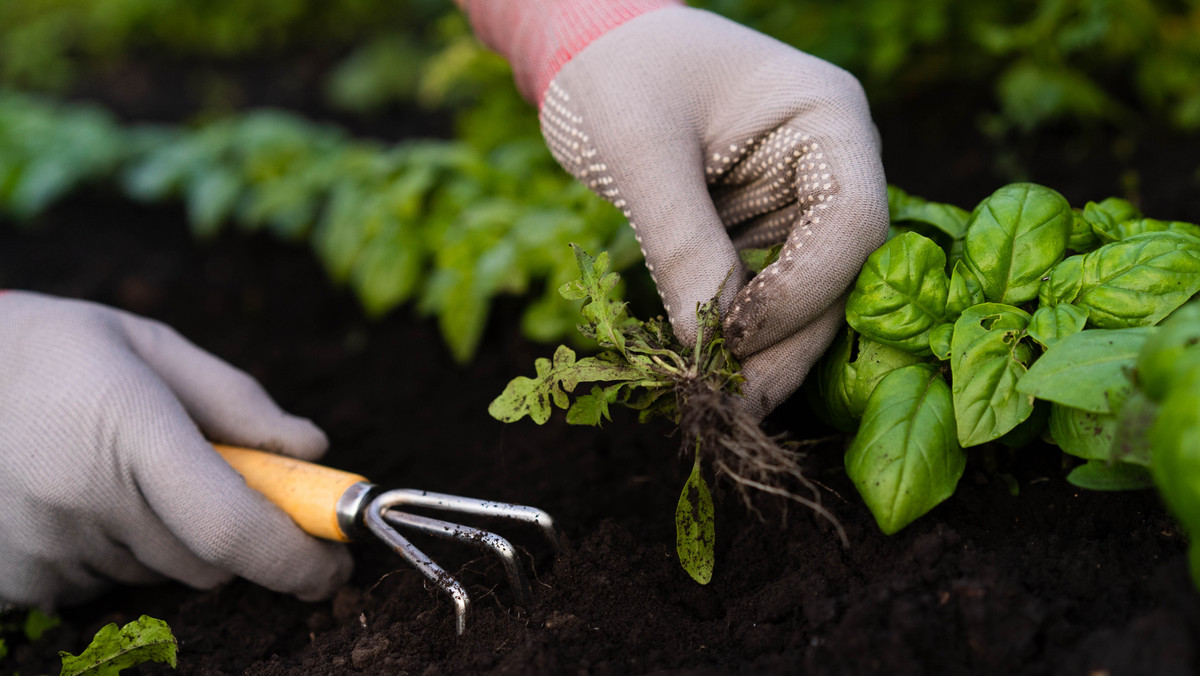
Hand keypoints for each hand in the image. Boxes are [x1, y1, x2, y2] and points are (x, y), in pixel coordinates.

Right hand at [0, 292, 350, 607]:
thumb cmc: (58, 350)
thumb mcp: (151, 347)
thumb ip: (238, 401)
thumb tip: (315, 449)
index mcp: (130, 429)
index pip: (232, 526)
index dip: (296, 558)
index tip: (336, 564)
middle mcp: (83, 498)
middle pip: (211, 561)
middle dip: (236, 532)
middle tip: (208, 474)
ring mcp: (43, 547)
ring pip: (161, 573)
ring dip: (171, 537)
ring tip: (118, 468)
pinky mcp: (17, 580)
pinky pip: (105, 585)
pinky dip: (117, 552)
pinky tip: (77, 496)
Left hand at [535, 8, 887, 418]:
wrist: (589, 45)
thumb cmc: (617, 71)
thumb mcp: (641, 149)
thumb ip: (680, 241)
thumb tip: (705, 343)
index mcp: (825, 118)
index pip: (851, 221)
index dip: (802, 290)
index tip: (735, 337)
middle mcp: (828, 161)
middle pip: (839, 270)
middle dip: (787, 340)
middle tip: (734, 404)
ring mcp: (798, 197)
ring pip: (808, 294)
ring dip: (768, 351)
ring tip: (722, 402)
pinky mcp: (762, 228)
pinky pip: (766, 290)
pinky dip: (741, 333)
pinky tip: (712, 371)